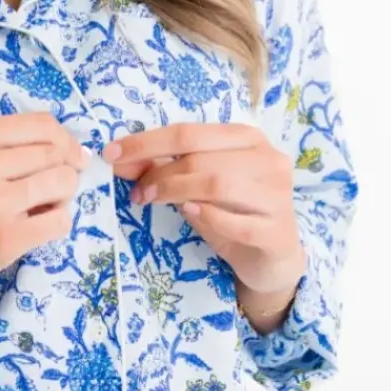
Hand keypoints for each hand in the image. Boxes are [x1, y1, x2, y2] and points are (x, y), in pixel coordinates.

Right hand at [0, 113, 88, 304]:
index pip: (43, 124)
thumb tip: (78, 151)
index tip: (69, 156)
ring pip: (64, 182)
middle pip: (56, 152)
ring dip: (63, 196)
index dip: (65, 140)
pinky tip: (37, 226)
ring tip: (43, 205)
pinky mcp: (5, 239)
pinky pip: (60, 220)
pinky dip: (58, 222)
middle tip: (51, 187)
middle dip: (65, 169)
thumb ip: (11, 145)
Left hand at [103, 122, 305, 295]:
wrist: (271, 259)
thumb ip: (162, 168)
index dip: (147, 142)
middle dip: (158, 172)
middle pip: (200, 157)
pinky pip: (236, 222)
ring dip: (175, 191)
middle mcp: (267, 158)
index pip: (189, 132)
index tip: (112, 154)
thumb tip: (119, 158)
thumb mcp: (194, 186)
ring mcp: (277, 195)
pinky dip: (207, 216)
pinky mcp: (278, 231)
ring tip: (152, 201)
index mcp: (247, 137)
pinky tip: (190, 213)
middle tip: (136, 191)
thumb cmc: (230, 212)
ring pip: (217, 183)